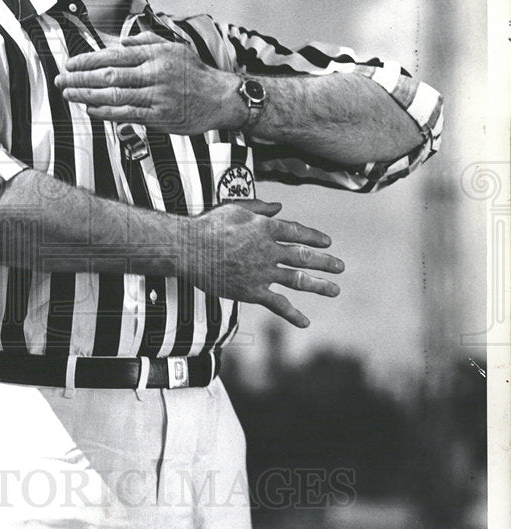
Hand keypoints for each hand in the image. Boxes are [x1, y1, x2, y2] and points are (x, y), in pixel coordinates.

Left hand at [54, 31, 237, 134]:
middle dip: (81, 78)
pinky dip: (106, 112)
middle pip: (109, 75)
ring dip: (87, 95)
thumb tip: (121, 41)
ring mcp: (156, 96)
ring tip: (68, 94)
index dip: (88, 60)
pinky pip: (127, 114)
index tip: (70, 64)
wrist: (220, 98)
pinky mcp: (159, 116)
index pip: (114, 55)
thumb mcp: (173, 48)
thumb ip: (146, 42)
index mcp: (155, 55)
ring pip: (115, 95)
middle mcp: (154, 74)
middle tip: (61, 80)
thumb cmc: (194, 73)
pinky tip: (91, 109)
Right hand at [183, 199, 343, 327]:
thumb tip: (279, 206)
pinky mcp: (252, 291)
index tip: (327, 242)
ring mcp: (262, 272)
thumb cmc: (208, 224)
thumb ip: (260, 207)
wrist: (189, 248)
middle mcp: (269, 250)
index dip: (314, 237)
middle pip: (303, 256)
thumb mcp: (236, 207)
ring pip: (297, 279)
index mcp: (266, 228)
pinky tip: (305, 322)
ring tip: (334, 290)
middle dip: (324, 262)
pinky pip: (277, 304)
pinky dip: (292, 314)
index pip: (298, 232)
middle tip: (340, 267)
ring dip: (318, 285)